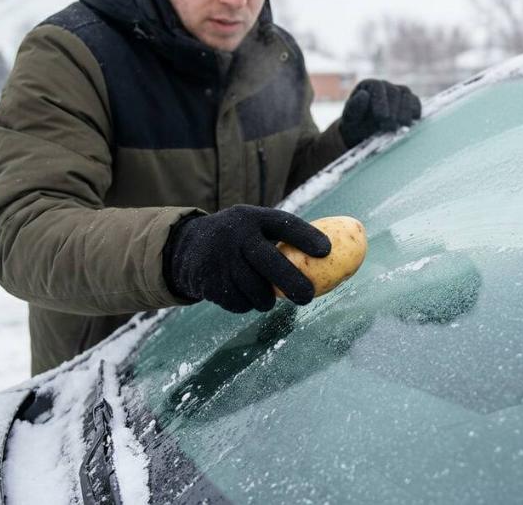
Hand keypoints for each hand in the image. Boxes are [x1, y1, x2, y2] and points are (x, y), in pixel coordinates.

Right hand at [163, 205, 330, 312]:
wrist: (188, 247)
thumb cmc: (240, 239)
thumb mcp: (257, 228)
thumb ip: (285, 240)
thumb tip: (334, 260)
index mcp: (254, 218)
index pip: (284, 224)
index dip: (306, 237)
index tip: (326, 251)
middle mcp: (236, 236)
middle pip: (271, 263)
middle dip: (294, 283)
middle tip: (308, 297)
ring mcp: (221, 259)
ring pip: (256, 291)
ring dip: (267, 300)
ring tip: (267, 295)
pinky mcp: (209, 282)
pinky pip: (240, 303)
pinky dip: (246, 304)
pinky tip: (242, 292)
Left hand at [339, 79, 421, 147]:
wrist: (363, 135)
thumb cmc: (355, 125)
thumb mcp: (350, 120)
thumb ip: (354, 108)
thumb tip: (364, 94)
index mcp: (368, 86)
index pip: (377, 86)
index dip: (380, 101)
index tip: (381, 117)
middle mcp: (384, 86)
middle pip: (394, 91)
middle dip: (393, 110)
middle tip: (390, 127)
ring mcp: (397, 92)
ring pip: (406, 95)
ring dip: (405, 111)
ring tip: (401, 126)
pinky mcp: (408, 102)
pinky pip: (415, 102)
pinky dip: (415, 110)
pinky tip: (413, 121)